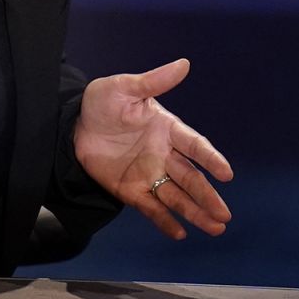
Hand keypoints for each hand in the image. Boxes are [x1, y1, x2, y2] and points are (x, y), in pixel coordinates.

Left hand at [74, 58, 232, 239]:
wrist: (71, 126)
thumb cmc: (101, 102)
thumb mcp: (123, 87)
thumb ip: (153, 82)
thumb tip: (183, 64)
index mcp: (167, 128)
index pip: (194, 145)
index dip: (210, 158)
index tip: (226, 173)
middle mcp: (163, 154)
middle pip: (190, 178)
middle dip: (207, 196)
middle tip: (225, 215)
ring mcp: (149, 174)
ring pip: (176, 196)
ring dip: (195, 212)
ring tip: (215, 229)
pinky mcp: (131, 190)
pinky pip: (151, 208)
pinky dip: (164, 221)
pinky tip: (179, 234)